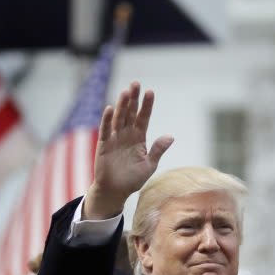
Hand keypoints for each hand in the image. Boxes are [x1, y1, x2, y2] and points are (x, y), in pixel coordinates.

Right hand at [83, 81, 173, 219]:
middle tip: (136, 83)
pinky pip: (105, 130)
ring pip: (119, 118)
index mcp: (139, 138)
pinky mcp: (104, 145)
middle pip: (130, 113)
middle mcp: (126, 135)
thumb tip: (170, 136)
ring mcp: (114, 139)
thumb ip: (158, 150)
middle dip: (133, 99)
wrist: (115, 191)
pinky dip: (107, 120)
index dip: (147, 105)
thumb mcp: (149, 165)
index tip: (150, 92)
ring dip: (122, 105)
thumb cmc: (132, 179)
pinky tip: (110, 109)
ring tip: (125, 92)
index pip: (143, 117)